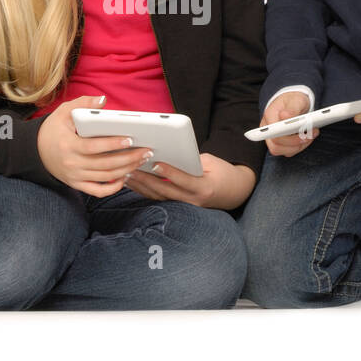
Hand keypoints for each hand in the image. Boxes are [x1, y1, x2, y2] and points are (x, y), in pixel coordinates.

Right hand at [36, 95, 153, 195]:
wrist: (35, 150)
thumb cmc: (53, 129)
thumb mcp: (63, 112)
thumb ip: (83, 103)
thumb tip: (103, 100)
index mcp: (68, 145)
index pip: (94, 147)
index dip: (113, 144)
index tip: (131, 139)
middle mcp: (72, 164)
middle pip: (105, 164)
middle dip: (128, 158)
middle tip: (146, 151)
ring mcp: (75, 176)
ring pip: (105, 177)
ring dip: (126, 170)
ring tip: (141, 160)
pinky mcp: (77, 184)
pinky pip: (98, 191)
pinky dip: (113, 187)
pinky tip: (125, 177)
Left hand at [122, 152, 256, 210]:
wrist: (233, 193)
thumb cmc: (222, 173)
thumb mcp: (213, 162)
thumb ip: (192, 160)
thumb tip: (170, 153)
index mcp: (204, 188)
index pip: (183, 180)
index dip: (169, 172)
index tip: (155, 163)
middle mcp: (193, 201)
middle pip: (165, 190)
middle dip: (147, 179)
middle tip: (131, 168)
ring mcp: (185, 207)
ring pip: (159, 196)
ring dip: (141, 186)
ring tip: (126, 174)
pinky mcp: (178, 207)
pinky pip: (159, 199)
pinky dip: (145, 190)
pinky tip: (133, 183)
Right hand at [260, 90, 316, 156]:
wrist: (294, 102)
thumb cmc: (294, 100)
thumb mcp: (296, 100)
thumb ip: (292, 108)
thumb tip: (285, 116)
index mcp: (270, 116)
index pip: (273, 134)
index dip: (288, 139)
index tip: (304, 133)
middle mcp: (268, 129)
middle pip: (276, 146)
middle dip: (296, 144)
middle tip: (311, 134)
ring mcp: (273, 137)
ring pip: (283, 151)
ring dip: (299, 146)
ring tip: (311, 135)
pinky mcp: (280, 143)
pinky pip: (288, 151)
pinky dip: (299, 147)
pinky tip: (307, 138)